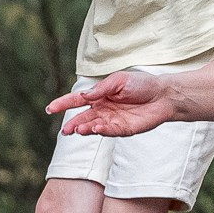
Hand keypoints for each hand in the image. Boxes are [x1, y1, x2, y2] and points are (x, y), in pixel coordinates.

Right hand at [49, 71, 177, 136]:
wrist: (163, 95)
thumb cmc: (141, 84)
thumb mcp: (119, 80)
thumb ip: (101, 89)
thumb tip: (83, 95)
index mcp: (99, 95)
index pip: (77, 100)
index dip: (63, 104)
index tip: (50, 109)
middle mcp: (103, 109)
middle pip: (83, 117)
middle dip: (72, 124)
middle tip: (65, 130)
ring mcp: (112, 121)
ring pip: (93, 127)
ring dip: (84, 129)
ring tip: (77, 130)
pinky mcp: (123, 130)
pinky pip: (109, 132)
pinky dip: (101, 131)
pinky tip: (95, 129)